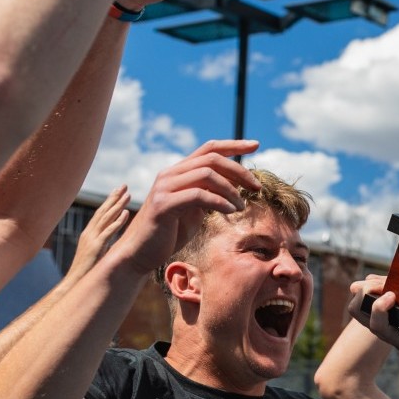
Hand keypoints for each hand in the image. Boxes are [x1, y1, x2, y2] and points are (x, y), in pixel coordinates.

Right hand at [69, 185, 131, 278]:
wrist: (74, 283)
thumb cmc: (87, 271)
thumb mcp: (96, 254)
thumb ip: (103, 244)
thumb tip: (113, 240)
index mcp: (89, 233)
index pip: (100, 213)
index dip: (109, 202)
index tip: (119, 192)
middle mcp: (89, 233)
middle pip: (103, 211)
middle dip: (114, 198)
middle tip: (124, 186)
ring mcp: (92, 240)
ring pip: (106, 218)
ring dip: (118, 205)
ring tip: (128, 195)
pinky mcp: (96, 248)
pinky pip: (108, 232)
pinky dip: (117, 222)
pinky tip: (126, 214)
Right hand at [114, 140, 259, 274]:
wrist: (141, 254)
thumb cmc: (169, 234)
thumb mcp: (193, 210)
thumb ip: (208, 194)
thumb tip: (233, 187)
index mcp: (178, 172)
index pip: (209, 149)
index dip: (234, 145)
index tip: (256, 144)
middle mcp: (170, 174)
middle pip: (211, 159)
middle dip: (239, 171)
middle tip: (257, 187)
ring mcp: (165, 188)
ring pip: (207, 174)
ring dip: (231, 190)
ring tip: (241, 206)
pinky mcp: (163, 205)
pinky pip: (198, 195)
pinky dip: (219, 202)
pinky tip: (230, 211)